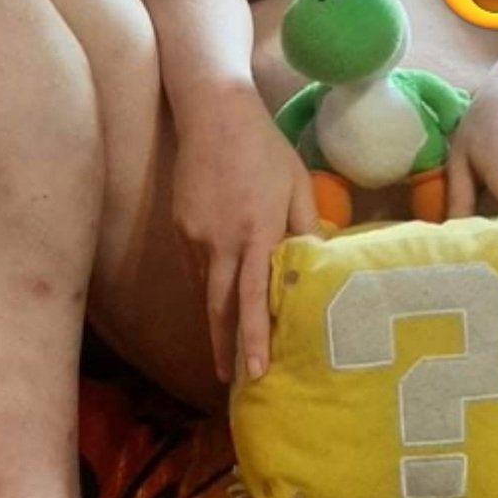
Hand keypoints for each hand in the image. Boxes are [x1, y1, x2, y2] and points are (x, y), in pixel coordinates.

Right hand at [172, 85, 318, 384]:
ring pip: (205, 292)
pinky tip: (218, 306)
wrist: (213, 113)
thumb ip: (306, 227)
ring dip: (216, 325)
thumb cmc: (265, 148)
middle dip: (226, 348)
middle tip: (235, 383)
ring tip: (227, 356)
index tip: (257, 371)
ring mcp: (196, 236)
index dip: (254, 337)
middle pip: (219, 308)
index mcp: (256, 231)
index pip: (252, 297)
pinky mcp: (181, 228)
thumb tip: (315, 264)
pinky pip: (198, 270)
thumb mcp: (297, 184)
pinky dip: (208, 292)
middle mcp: (221, 241)